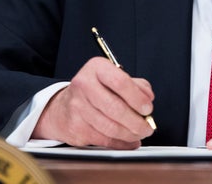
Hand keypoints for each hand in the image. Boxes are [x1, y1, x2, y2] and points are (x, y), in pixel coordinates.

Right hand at [32, 57, 154, 147]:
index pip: (120, 82)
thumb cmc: (95, 90)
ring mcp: (77, 107)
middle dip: (136, 122)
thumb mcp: (114, 78)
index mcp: (97, 68)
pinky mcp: (76, 127)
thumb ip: (136, 85)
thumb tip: (148, 98)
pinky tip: (128, 141)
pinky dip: (120, 143)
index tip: (148, 108)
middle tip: (147, 127)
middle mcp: (84, 85)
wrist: (63, 106)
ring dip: (130, 134)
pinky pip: (103, 140)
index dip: (138, 98)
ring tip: (139, 134)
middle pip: (115, 108)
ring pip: (110, 127)